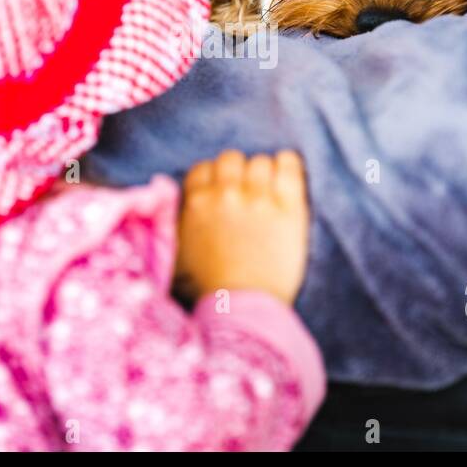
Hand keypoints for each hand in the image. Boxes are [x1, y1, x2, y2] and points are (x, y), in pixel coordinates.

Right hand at [175, 149, 309, 305]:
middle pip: (232, 159)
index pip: (203, 168)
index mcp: (197, 203)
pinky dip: (288, 165)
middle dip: (237, 174)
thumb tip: (177, 203)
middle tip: (244, 194)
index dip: (212, 179)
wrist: (241, 307)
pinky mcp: (290, 207)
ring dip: (263, 175)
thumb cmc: (208, 287)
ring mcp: (259, 198)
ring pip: (261, 162)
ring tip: (267, 194)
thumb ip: (177, 221)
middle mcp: (226, 194)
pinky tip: (286, 175)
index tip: (220, 192)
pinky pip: (290, 165)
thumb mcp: (177, 251)